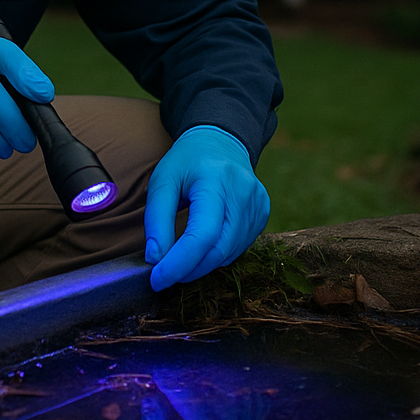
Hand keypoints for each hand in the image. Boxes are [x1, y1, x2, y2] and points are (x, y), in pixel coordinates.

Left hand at [143, 125, 269, 290]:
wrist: (221, 140)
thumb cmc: (187, 161)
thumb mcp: (162, 181)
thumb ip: (156, 220)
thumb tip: (156, 259)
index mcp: (216, 180)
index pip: (202, 234)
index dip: (179, 263)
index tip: (157, 280)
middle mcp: (243, 194)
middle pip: (218, 249)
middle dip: (189, 269)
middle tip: (164, 274)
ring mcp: (258, 205)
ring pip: (229, 253)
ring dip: (201, 264)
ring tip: (180, 257)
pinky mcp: (262, 214)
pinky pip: (238, 247)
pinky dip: (216, 254)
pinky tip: (202, 245)